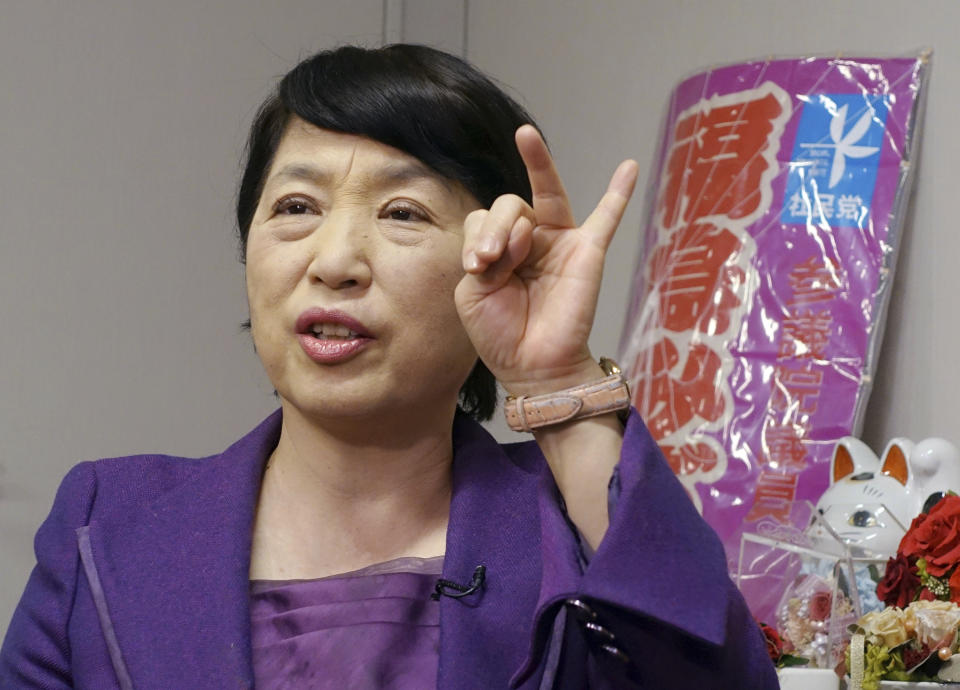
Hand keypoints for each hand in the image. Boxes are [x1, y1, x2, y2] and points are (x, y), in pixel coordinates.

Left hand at [454, 125, 638, 396]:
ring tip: (516, 217)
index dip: (477, 237)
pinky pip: (606, 217)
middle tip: (490, 259)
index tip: (475, 268)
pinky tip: (629, 167)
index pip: (483, 219)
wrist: (532, 367)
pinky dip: (619, 192)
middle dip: (496, 227)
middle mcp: (529, 239)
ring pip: (548, 195)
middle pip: (509, 203)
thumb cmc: (500, 334)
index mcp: (499, 248)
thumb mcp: (473, 293)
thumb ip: (484, 256)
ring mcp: (560, 243)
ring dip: (535, 173)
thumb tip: (522, 231)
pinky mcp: (587, 253)